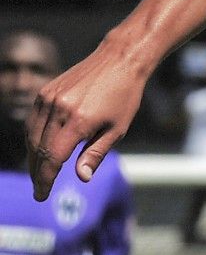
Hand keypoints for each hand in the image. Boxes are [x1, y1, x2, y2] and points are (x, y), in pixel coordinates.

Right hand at [28, 49, 146, 199]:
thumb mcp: (117, 129)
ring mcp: (49, 98)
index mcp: (79, 121)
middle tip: (40, 188)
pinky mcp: (45, 91)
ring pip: (32, 136)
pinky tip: (40, 149)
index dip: (45, 180)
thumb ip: (96, 154)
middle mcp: (59, 109)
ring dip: (33, 157)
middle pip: (38, 149)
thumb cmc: (124, 96)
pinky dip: (33, 137)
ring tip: (39, 173)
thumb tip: (81, 178)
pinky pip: (33, 121)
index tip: (41, 195)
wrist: (119, 60)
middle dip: (37, 172)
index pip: (53, 158)